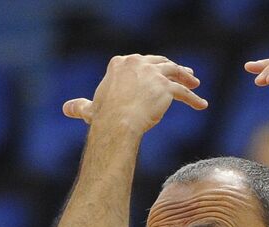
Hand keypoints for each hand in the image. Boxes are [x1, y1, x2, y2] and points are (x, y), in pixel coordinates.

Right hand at [62, 54, 205, 132]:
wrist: (117, 122)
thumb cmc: (103, 117)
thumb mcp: (90, 108)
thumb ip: (80, 106)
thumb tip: (66, 109)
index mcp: (119, 63)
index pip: (140, 61)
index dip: (151, 67)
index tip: (158, 72)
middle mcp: (136, 62)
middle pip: (160, 62)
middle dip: (172, 67)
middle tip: (184, 72)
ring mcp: (152, 73)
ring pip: (175, 72)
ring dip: (186, 77)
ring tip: (195, 84)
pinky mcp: (166, 86)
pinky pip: (184, 92)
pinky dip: (194, 99)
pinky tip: (202, 105)